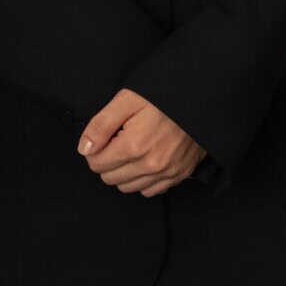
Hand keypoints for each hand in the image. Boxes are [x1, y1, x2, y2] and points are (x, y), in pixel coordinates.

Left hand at [78, 88, 203, 196]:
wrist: (202, 97)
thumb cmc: (164, 94)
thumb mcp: (127, 99)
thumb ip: (101, 125)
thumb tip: (84, 148)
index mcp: (134, 145)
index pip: (96, 164)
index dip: (95, 149)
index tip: (104, 137)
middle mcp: (151, 164)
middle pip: (110, 178)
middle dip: (107, 161)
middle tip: (118, 139)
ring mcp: (167, 172)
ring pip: (128, 187)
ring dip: (124, 172)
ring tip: (132, 147)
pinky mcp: (180, 174)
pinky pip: (151, 190)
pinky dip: (143, 179)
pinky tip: (146, 159)